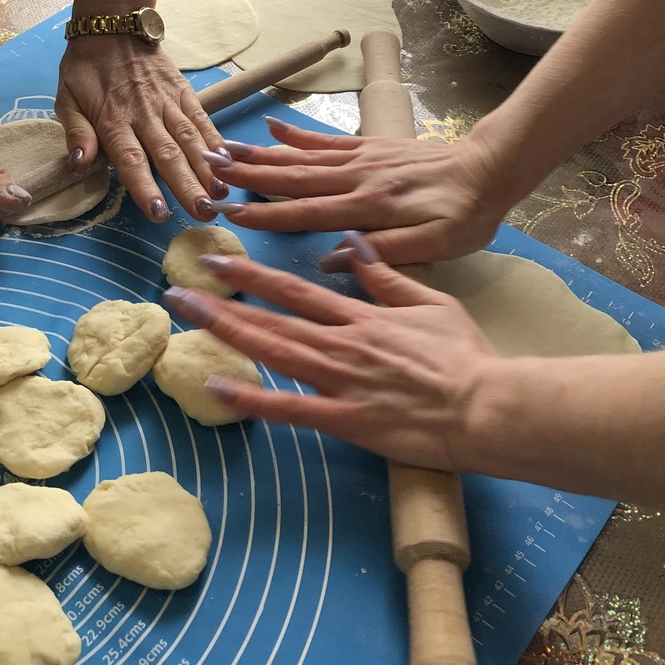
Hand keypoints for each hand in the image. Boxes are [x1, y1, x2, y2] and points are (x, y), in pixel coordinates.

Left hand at [56, 34, 226, 220]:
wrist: (112, 24)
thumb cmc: (86, 67)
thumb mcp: (66, 97)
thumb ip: (75, 133)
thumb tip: (79, 165)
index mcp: (112, 119)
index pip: (130, 158)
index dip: (144, 186)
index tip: (158, 211)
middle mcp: (143, 113)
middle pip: (167, 154)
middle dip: (186, 186)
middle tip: (203, 213)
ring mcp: (166, 101)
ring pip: (189, 139)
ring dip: (207, 168)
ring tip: (222, 194)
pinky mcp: (182, 90)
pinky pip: (201, 118)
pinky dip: (215, 139)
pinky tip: (229, 160)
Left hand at [164, 248, 501, 470]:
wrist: (488, 405)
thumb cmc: (465, 356)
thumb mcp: (430, 302)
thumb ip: (386, 277)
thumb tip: (353, 244)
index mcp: (360, 317)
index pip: (295, 290)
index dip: (252, 275)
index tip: (216, 260)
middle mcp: (342, 344)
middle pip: (272, 318)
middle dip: (222, 302)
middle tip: (177, 290)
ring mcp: (341, 382)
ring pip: (273, 353)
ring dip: (227, 334)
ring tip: (188, 321)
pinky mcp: (347, 420)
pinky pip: (292, 410)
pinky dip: (253, 400)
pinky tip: (217, 388)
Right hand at [202, 116, 508, 263]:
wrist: (490, 169)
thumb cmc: (465, 216)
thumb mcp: (435, 246)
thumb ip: (383, 252)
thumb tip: (331, 260)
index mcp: (369, 207)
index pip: (307, 212)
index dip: (267, 215)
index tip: (230, 213)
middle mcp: (358, 178)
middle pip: (293, 177)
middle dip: (248, 174)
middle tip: (208, 167)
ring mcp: (362, 158)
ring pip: (302, 156)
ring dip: (261, 153)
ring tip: (224, 148)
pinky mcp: (372, 146)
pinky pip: (327, 141)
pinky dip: (298, 135)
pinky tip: (273, 127)